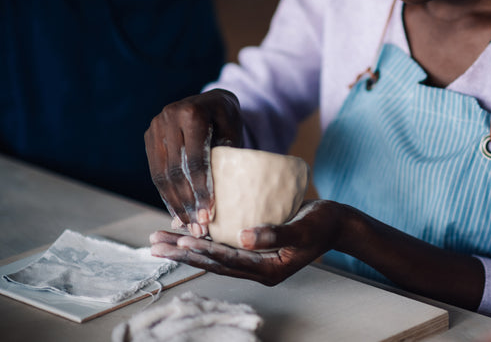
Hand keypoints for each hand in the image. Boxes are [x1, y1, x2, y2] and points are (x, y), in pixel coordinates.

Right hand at [144, 89, 242, 236]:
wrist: (212, 101)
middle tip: (199, 228)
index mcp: (191, 113)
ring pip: (161, 175)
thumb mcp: (233, 134)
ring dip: (175, 204)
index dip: (201, 190)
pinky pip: (156, 172)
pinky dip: (166, 194)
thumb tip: (220, 202)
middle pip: (175, 170)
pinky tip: (177, 212)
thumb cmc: (228, 120)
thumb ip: (226, 160)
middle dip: (187, 203)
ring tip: (189, 225)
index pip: (195, 160)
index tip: (209, 215)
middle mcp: (167, 117)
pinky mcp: (149, 137)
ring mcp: (155, 127)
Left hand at [149, 200, 345, 284]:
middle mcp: (256, 269)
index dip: (205, 251)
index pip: (229, 262)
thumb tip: (244, 237)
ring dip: (184, 248)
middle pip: (212, 263)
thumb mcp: (304, 230)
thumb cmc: (323, 224)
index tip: (182, 240)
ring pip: (211, 256)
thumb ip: (276, 234)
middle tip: (154, 245)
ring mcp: (253, 260)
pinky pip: (220, 247)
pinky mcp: (252, 248)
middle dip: (182, 253)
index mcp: (268, 270)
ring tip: (158, 241)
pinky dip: (201, 240)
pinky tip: (183, 232)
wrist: (335, 223)